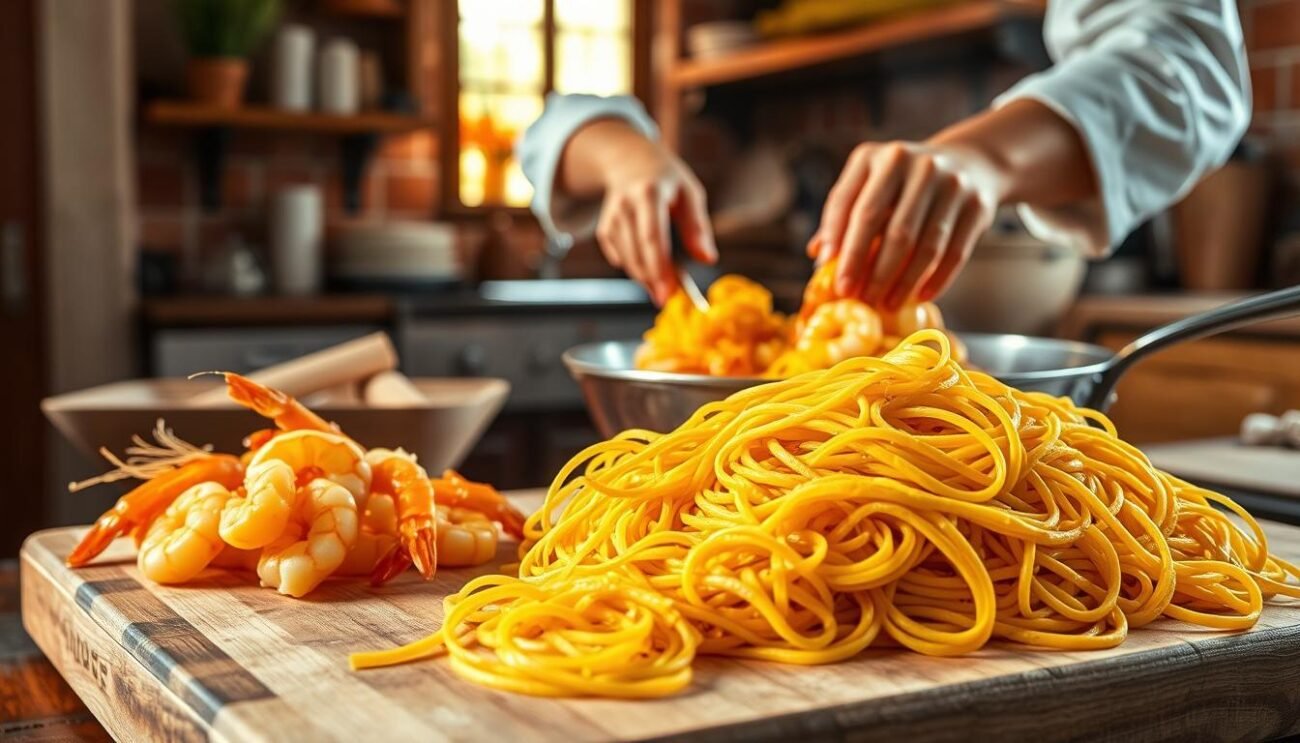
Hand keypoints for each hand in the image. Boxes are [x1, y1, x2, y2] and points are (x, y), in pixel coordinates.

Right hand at [562, 119, 716, 304]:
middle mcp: (625, 205)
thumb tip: (708, 259)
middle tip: (668, 299)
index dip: (659, 267)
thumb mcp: (690, 193)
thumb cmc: (667, 179)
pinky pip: (619, 258)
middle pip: (636, 253)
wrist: (628, 161)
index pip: (651, 236)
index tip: (669, 292)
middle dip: (652, 280)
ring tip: (662, 288)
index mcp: (649, 193)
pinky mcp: (604, 229)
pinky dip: (635, 269)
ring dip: (644, 279)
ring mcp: (611, 217)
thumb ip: (697, 226)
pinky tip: (648, 271)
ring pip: (626, 260)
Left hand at [811, 140, 1005, 309]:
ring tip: (886, 304)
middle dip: (870, 269)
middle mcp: (916, 165)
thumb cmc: (904, 183)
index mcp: (877, 157)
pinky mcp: (977, 206)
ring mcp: (951, 184)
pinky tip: (920, 297)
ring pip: (924, 245)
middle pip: (890, 228)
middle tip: (857, 299)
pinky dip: (936, 279)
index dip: (837, 240)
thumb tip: (818, 256)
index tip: (830, 274)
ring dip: (902, 281)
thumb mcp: (870, 184)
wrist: (970, 163)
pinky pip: (954, 252)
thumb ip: (844, 215)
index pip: (850, 202)